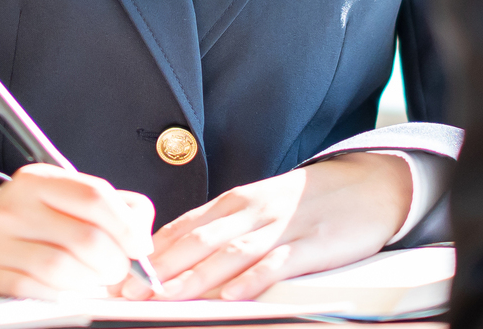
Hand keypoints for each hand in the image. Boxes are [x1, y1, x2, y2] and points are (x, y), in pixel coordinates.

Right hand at [0, 164, 157, 299]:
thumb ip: (110, 206)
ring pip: (65, 270)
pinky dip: (66, 296)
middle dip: (115, 263)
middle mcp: (15, 206)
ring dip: (91, 282)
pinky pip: (42, 293)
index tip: (140, 246)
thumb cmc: (28, 218)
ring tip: (93, 280)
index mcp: (37, 179)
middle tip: (119, 270)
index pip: (95, 196)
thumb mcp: (61, 195)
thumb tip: (142, 239)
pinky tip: (69, 290)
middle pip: (87, 239)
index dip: (128, 226)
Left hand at [146, 152, 411, 300]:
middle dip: (159, 267)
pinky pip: (277, 263)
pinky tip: (231, 294)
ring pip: (230, 252)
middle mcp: (249, 211)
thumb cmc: (303, 204)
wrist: (365, 186)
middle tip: (129, 289)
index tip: (117, 271)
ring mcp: (280, 226)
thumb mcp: (255, 209)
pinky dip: (252, 279)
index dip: (148, 252)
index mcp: (231, 203)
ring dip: (195, 275)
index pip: (181, 227)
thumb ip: (218, 230)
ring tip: (166, 295)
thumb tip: (172, 254)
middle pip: (197, 240)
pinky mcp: (311, 244)